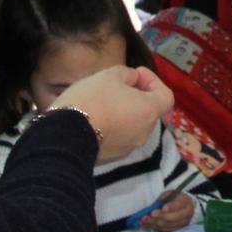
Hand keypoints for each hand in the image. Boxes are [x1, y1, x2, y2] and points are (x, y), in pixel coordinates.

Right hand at [50, 65, 175, 161]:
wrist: (65, 135)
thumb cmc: (92, 99)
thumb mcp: (109, 75)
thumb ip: (128, 75)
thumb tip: (133, 80)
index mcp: (149, 111)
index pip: (166, 96)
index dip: (153, 82)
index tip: (135, 75)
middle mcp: (145, 132)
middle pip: (149, 111)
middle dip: (137, 96)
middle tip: (118, 86)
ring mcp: (129, 147)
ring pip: (134, 125)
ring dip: (125, 112)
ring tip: (104, 102)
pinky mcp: (113, 157)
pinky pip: (120, 137)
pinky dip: (114, 126)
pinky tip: (96, 118)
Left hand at [141, 190, 194, 231]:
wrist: (182, 205)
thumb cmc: (174, 199)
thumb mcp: (169, 194)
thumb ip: (162, 200)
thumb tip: (152, 208)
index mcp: (185, 201)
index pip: (178, 205)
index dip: (171, 207)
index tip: (163, 208)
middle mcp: (186, 214)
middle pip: (173, 217)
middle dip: (160, 217)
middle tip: (150, 215)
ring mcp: (183, 223)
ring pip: (168, 225)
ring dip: (155, 223)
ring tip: (145, 220)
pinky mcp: (177, 229)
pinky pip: (165, 229)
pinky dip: (155, 227)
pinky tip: (147, 224)